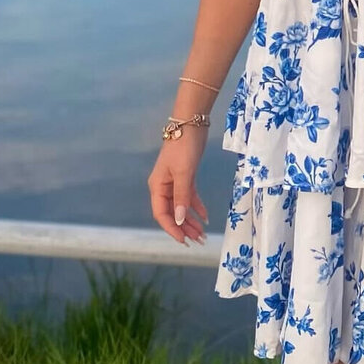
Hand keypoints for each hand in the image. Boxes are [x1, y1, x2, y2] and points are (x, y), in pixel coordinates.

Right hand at [147, 130, 208, 245]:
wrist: (192, 123)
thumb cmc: (184, 147)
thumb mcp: (184, 173)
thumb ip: (181, 197)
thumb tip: (178, 220)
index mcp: (158, 186)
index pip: (161, 214)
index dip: (171, 229)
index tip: (184, 240)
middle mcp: (164, 186)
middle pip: (172, 213)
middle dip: (184, 228)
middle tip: (198, 240)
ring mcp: (175, 181)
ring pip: (181, 206)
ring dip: (191, 220)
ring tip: (202, 234)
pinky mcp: (186, 175)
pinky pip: (189, 196)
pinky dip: (197, 206)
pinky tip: (205, 216)